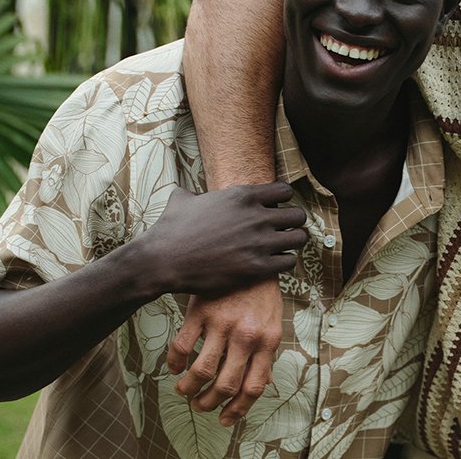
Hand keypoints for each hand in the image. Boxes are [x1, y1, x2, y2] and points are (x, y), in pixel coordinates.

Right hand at [131, 182, 306, 295]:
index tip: (275, 209)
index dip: (282, 201)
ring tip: (280, 247)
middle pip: (299, 215)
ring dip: (292, 243)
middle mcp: (256, 217)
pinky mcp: (257, 268)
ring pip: (299, 239)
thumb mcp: (184, 199)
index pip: (286, 191)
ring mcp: (258, 243)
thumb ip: (198, 193)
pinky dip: (283, 262)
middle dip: (292, 223)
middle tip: (281, 230)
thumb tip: (192, 193)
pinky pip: (289, 262)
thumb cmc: (170, 228)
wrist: (162, 260)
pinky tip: (272, 263)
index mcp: (243, 195)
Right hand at [167, 279, 282, 425]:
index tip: (225, 419)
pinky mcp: (201, 312)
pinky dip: (174, 364)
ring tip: (183, 391)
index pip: (253, 387)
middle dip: (209, 403)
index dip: (237, 410)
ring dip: (188, 389)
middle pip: (225, 385)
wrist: (251, 254)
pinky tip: (175, 366)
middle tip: (200, 406)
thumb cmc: (262, 292)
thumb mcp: (273, 321)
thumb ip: (266, 353)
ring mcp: (222, 324)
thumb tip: (265, 384)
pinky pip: (181, 347)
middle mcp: (246, 335)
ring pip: (200, 372)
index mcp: (267, 340)